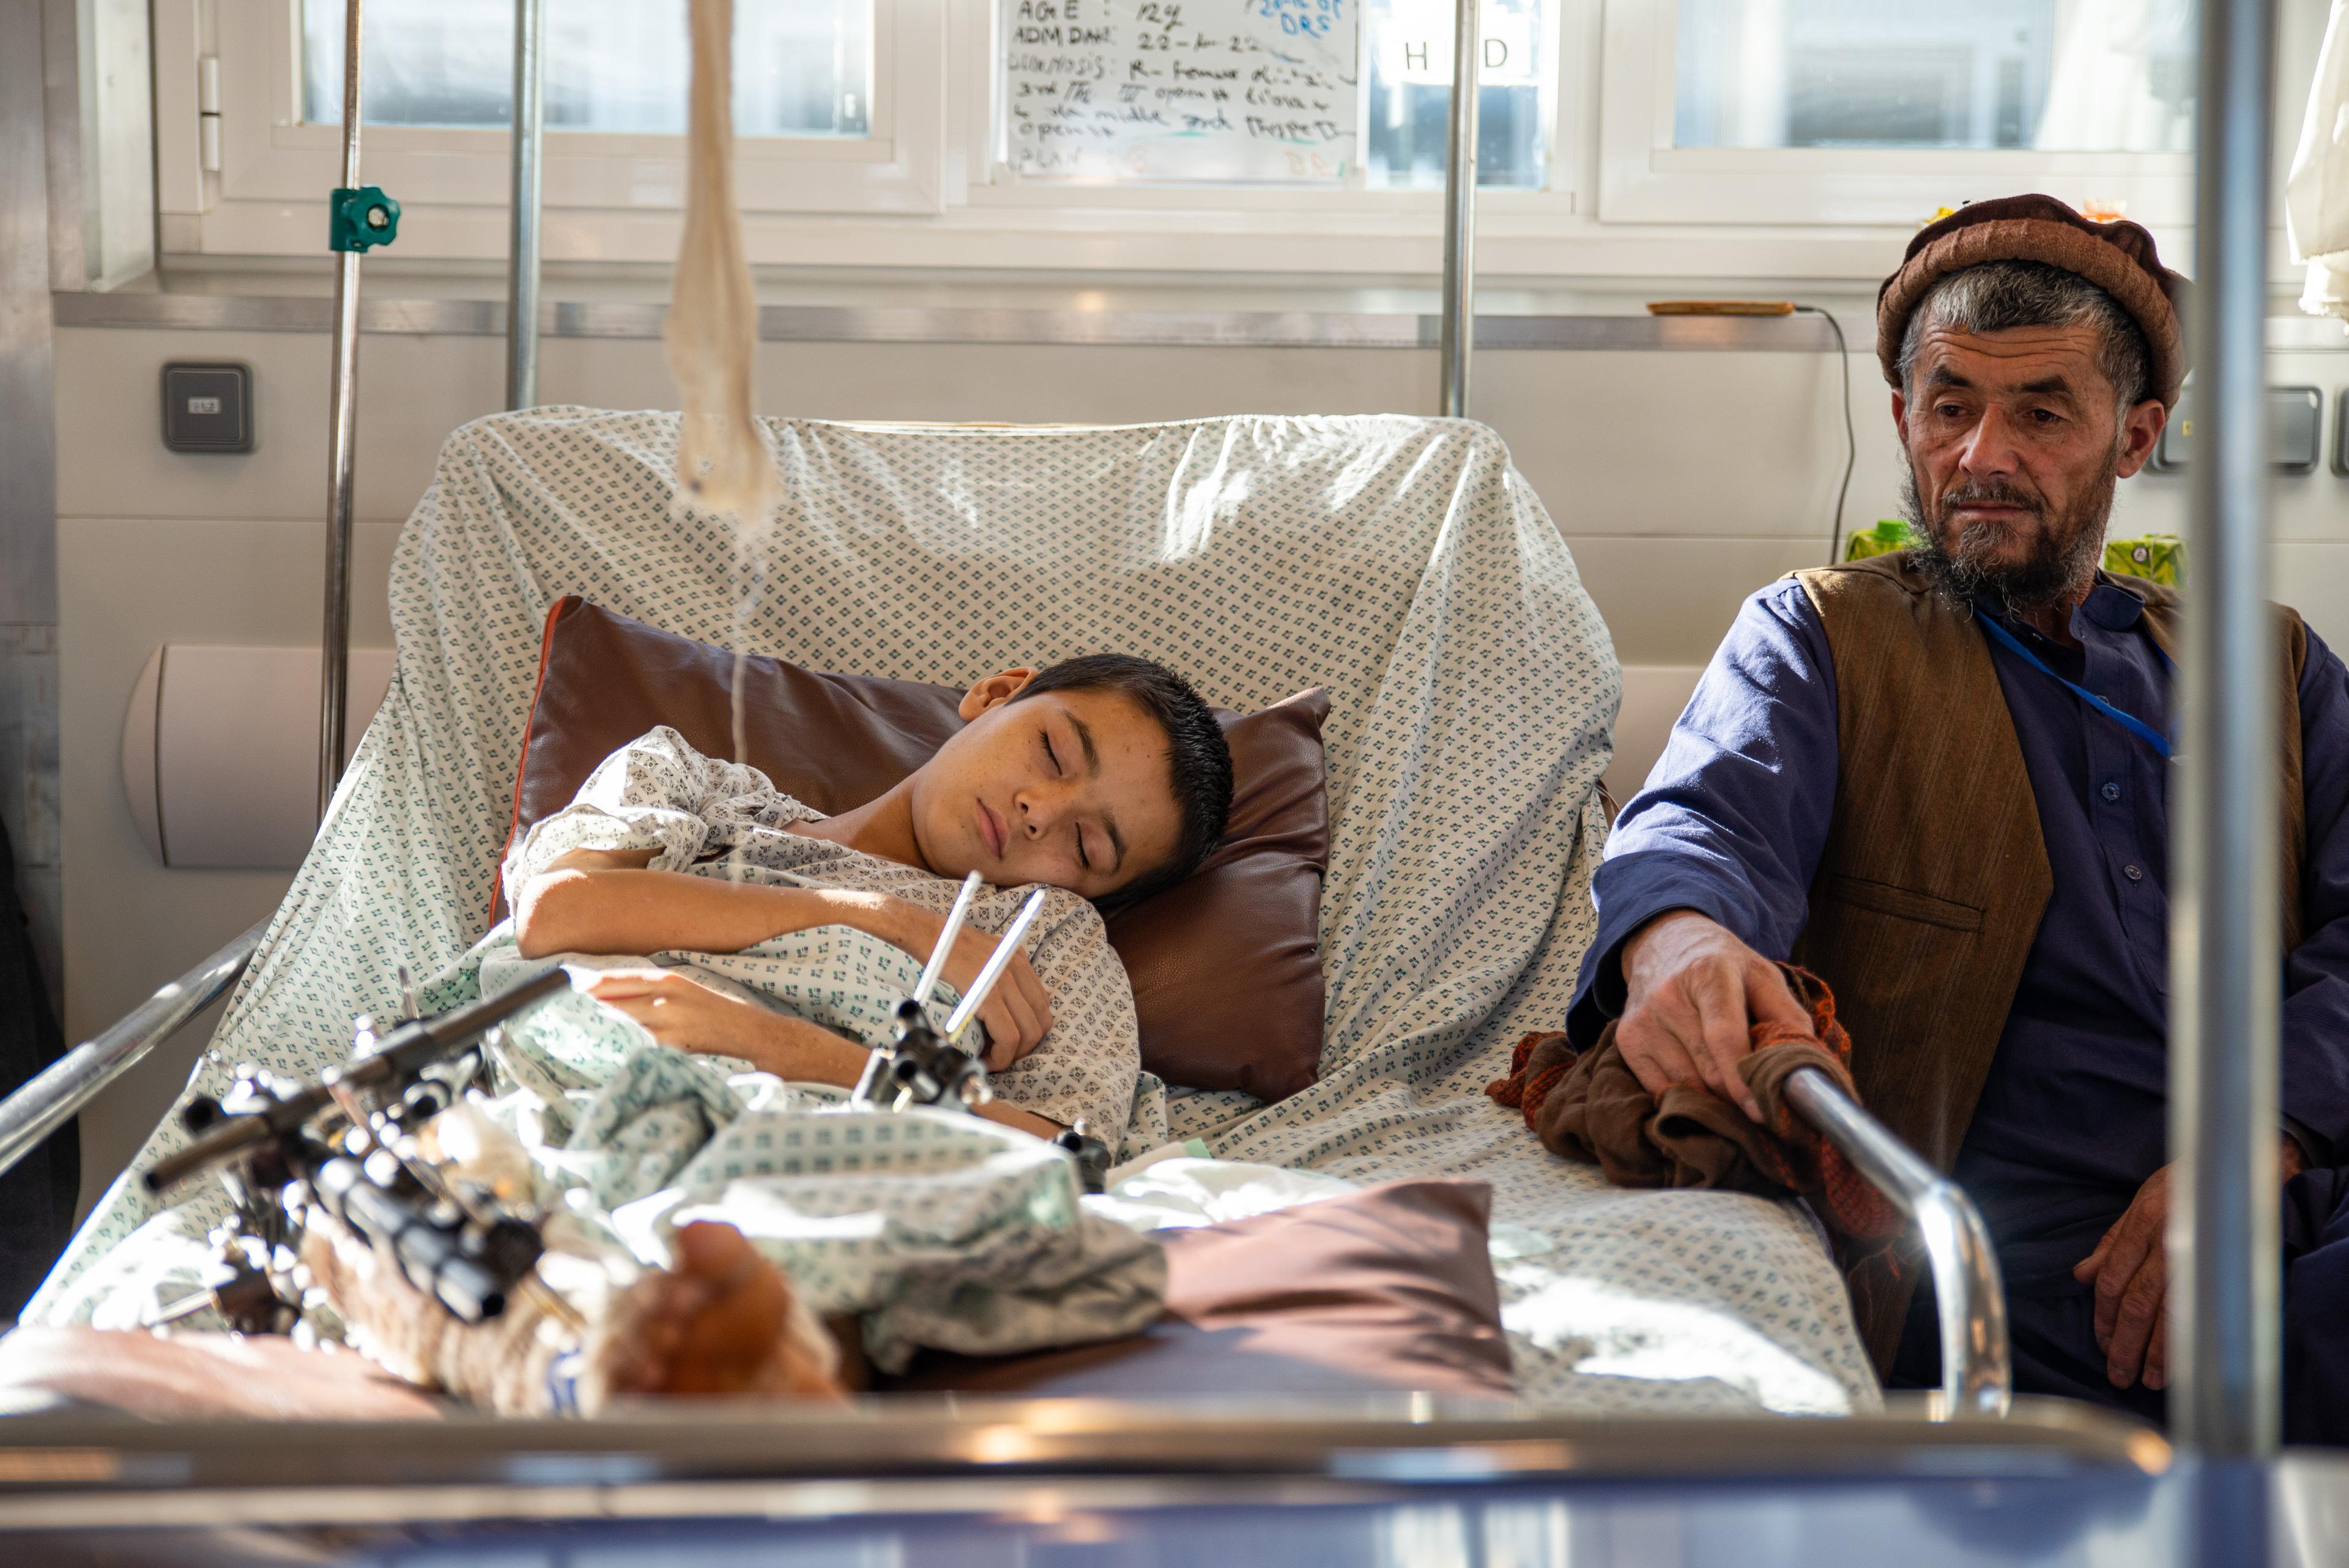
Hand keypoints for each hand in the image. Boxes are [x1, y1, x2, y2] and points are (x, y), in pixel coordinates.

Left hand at [584, 968, 791, 1060]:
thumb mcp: (685, 991)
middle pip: (614, 1002)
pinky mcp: (673, 1047)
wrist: (753, 1035)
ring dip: (599, 1029)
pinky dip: (621, 1049)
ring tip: (572, 1034)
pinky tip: (605, 1053)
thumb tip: (609, 1000)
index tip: (565, 987)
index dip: (590, 984)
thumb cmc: (716, 1013)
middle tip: (558, 1013)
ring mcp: (669, 1024)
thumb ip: (651, 992)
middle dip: (587, 1007)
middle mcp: (666, 998)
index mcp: (669, 980)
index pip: (618, 979)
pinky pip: (638, 1047)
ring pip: (622, 1024)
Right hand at [892, 905, 1052, 1069]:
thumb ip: (996, 979)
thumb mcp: (981, 956)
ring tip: (991, 1057)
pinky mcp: (990, 995)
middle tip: (1000, 1055)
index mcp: (1018, 960)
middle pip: (1040, 1022)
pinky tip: (985, 1057)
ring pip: (1028, 1033)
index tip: (1010, 1044)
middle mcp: (1018, 969)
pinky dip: (1000, 1055)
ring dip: (1012, 1054)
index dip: (1029, 1032)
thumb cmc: (946, 948)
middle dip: (1023, 1048)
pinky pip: (1008, 1035)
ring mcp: (1007, 981)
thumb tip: (999, 1014)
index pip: (1041, 1006)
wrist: (926, 935)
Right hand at [1616, 910, 1813, 1120]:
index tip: (1762, 1112)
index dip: (1743, 1079)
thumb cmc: (1722, 965)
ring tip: (1732, 1094)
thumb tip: (1805, 1070)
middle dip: (1737, 1097)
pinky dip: (1687, 1097)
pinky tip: (1702, 1086)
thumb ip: (1788, 1017)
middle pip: (1707, 1071)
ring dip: (1714, 1100)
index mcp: (1710, 973)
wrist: (1663, 942)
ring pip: (1685, 1087)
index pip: (1724, 1035)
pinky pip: (1661, 1090)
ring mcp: (1643, 1020)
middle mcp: (1668, 996)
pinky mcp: (1626, 1041)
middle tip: (1760, 1108)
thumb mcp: (1762, 975)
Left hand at [2072, 1140, 2308, 1391]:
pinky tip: (2183, 1364)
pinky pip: (2203, 1311)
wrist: (2239, 1167)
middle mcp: (2167, 1243)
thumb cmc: (2185, 1185)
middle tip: (2118, 1374)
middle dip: (2125, 1344)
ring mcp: (2198, 1256)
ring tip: (2148, 1380)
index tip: (2102, 1344)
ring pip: (2171, 1314)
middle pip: (2138, 1304)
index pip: (2114, 1281)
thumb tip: (2082, 1275)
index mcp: (2142, 1226)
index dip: (2104, 1317)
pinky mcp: (2224, 1266)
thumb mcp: (2141, 1202)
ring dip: (2157, 1352)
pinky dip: (2189, 1341)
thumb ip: (2112, 1242)